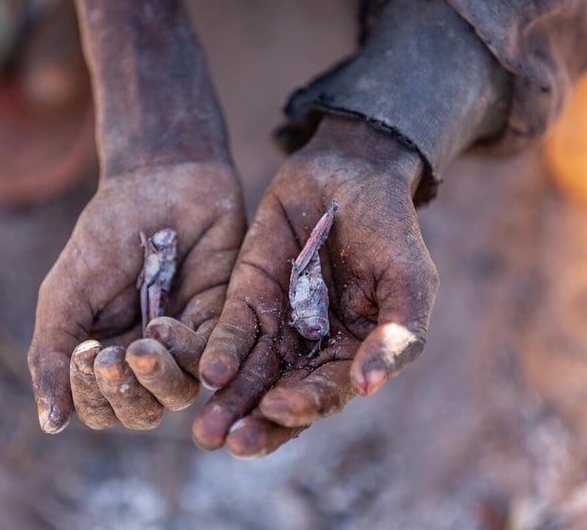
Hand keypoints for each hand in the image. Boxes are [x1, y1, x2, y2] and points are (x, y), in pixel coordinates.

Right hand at [29, 163, 244, 432]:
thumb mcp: (66, 293)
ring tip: (142, 345)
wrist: (159, 181)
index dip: (89, 395)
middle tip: (109, 357)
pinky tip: (165, 324)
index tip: (82, 353)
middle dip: (122, 394)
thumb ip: (52, 354)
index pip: (97, 408)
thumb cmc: (106, 234)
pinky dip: (186, 353)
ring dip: (156, 380)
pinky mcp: (220, 323)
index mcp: (104, 353)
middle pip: (139, 412)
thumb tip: (50, 425)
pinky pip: (209, 361)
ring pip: (176, 397)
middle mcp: (145, 357)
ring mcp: (184, 343)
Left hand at [192, 116, 438, 456]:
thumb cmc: (390, 229)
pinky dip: (219, 351)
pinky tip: (207, 371)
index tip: (280, 409)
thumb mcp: (408, 279)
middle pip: (279, 397)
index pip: (325, 394)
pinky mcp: (246, 296)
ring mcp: (276, 324)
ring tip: (206, 431)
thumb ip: (396, 334)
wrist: (348, 173)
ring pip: (248, 374)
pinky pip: (231, 330)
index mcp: (352, 355)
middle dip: (256, 423)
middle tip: (233, 442)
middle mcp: (310, 349)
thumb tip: (368, 389)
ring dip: (228, 403)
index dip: (304, 406)